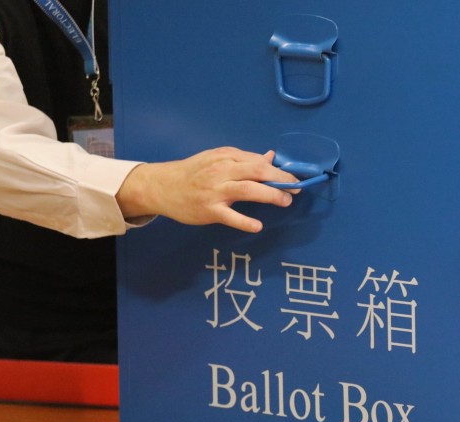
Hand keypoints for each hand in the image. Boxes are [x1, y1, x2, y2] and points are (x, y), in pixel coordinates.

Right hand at [116, 147, 300, 232]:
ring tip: (285, 201)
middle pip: (257, 172)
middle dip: (280, 180)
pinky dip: (245, 222)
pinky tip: (257, 226)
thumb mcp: (218, 160)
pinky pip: (230, 216)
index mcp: (225, 157)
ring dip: (270, 195)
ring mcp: (215, 191)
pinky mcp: (209, 210)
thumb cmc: (193, 173)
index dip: (279, 170)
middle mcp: (221, 171)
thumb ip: (245, 160)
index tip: (294, 178)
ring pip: (247, 190)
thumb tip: (271, 157)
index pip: (257, 161)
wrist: (162, 186)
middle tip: (296, 189)